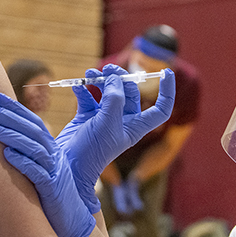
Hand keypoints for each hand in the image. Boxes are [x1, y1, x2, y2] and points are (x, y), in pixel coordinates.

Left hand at [0, 92, 95, 236]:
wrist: (73, 222)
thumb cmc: (51, 197)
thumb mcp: (40, 171)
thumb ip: (27, 156)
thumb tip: (1, 143)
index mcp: (51, 148)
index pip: (32, 121)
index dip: (14, 107)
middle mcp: (54, 156)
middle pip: (32, 129)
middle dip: (8, 115)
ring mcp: (55, 171)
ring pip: (34, 148)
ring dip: (13, 136)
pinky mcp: (53, 189)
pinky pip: (37, 173)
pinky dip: (22, 162)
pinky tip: (7, 155)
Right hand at [57, 65, 174, 209]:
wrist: (68, 166)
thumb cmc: (93, 151)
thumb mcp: (108, 123)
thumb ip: (114, 98)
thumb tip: (115, 77)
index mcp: (136, 126)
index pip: (160, 109)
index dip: (167, 92)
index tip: (166, 72)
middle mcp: (122, 121)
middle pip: (129, 92)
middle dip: (120, 78)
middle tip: (107, 70)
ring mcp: (104, 118)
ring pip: (108, 92)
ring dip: (100, 80)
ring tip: (90, 73)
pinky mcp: (87, 117)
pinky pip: (89, 97)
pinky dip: (84, 89)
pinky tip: (77, 86)